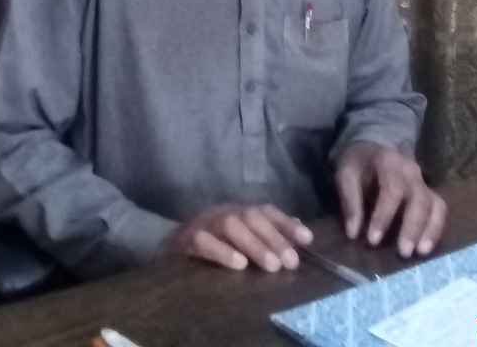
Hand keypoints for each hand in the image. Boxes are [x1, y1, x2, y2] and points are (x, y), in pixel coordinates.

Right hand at [164, 203, 313, 271]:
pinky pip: (204, 241)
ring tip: (272, 266)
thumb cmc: (214, 240)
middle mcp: (225, 212)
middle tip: (291, 262)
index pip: (266, 211)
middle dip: (274, 238)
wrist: (170, 242)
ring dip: (254, 244)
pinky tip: (239, 265)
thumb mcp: (242, 234)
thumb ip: (269, 232)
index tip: (307, 240)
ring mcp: (206, 223)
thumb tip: (301, 232)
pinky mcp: (188, 239)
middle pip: (251, 216)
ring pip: (231, 225)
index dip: (286, 223)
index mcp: (239, 211)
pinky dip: (222, 252)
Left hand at [334, 141, 446, 258]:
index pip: (392, 190)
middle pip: (419, 198)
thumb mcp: (345, 174)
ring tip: (421, 252)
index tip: (372, 240)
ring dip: (430, 230)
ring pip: (435, 204)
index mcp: (389, 162)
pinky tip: (426, 248)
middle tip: (403, 252)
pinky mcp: (429, 192)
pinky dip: (436, 228)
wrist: (371, 147)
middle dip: (412, 227)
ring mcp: (423, 181)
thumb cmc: (358, 163)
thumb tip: (353, 234)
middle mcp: (411, 171)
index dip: (384, 216)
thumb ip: (350, 202)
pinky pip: (440, 209)